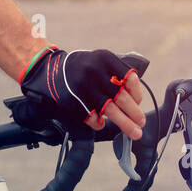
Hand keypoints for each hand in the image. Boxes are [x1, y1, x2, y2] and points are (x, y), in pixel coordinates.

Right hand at [20, 47, 147, 139]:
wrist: (51, 70)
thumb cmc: (83, 68)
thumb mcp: (100, 61)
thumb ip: (116, 75)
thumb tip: (136, 100)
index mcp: (105, 58)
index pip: (129, 78)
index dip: (137, 93)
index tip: (138, 102)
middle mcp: (95, 71)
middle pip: (121, 97)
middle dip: (134, 113)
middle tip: (141, 123)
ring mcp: (83, 87)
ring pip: (110, 110)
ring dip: (125, 123)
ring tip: (134, 132)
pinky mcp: (73, 101)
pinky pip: (92, 117)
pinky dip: (99, 123)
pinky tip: (101, 123)